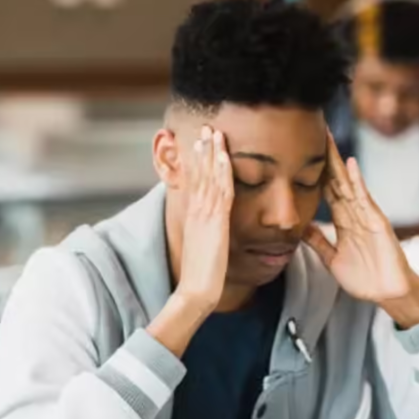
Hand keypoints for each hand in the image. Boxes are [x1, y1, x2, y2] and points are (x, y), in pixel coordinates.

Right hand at [174, 126, 233, 312]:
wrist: (196, 290)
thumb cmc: (201, 275)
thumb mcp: (202, 247)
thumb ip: (206, 233)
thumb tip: (210, 228)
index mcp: (193, 215)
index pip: (195, 181)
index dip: (197, 161)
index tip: (200, 143)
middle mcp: (196, 210)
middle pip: (199, 173)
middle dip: (202, 149)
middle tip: (206, 127)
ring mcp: (205, 214)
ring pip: (208, 176)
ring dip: (211, 152)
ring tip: (213, 132)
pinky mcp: (216, 221)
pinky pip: (220, 189)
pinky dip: (221, 170)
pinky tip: (224, 156)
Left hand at [304, 132, 418, 328]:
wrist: (389, 293)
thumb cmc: (365, 278)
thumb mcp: (332, 259)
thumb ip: (318, 242)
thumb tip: (301, 228)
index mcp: (343, 222)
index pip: (326, 191)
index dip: (313, 172)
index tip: (300, 153)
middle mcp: (354, 214)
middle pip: (336, 181)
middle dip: (324, 159)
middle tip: (313, 133)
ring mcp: (366, 216)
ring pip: (348, 184)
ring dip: (338, 162)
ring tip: (327, 140)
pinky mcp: (377, 222)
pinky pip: (365, 199)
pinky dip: (358, 181)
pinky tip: (350, 165)